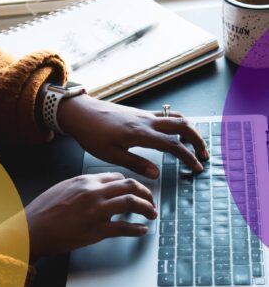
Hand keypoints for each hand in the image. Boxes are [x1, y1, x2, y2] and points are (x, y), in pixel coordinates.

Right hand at [25, 172, 156, 260]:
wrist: (32, 229)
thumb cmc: (45, 208)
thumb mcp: (65, 186)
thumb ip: (85, 184)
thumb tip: (102, 185)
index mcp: (86, 180)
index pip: (118, 177)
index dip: (130, 183)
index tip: (135, 189)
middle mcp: (94, 192)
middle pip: (130, 186)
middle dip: (146, 192)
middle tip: (151, 199)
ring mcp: (97, 211)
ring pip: (131, 203)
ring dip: (147, 208)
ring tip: (152, 213)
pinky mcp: (96, 230)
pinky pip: (123, 228)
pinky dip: (137, 229)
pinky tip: (142, 230)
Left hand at [58, 94, 208, 178]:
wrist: (81, 113)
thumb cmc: (92, 134)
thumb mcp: (111, 155)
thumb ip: (136, 163)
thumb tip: (156, 173)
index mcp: (141, 134)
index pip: (173, 145)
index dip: (188, 157)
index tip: (197, 167)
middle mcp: (147, 121)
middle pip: (182, 125)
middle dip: (197, 139)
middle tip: (204, 154)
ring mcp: (144, 114)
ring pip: (176, 117)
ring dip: (189, 129)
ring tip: (195, 142)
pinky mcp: (140, 112)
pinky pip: (166, 114)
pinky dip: (177, 122)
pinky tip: (175, 132)